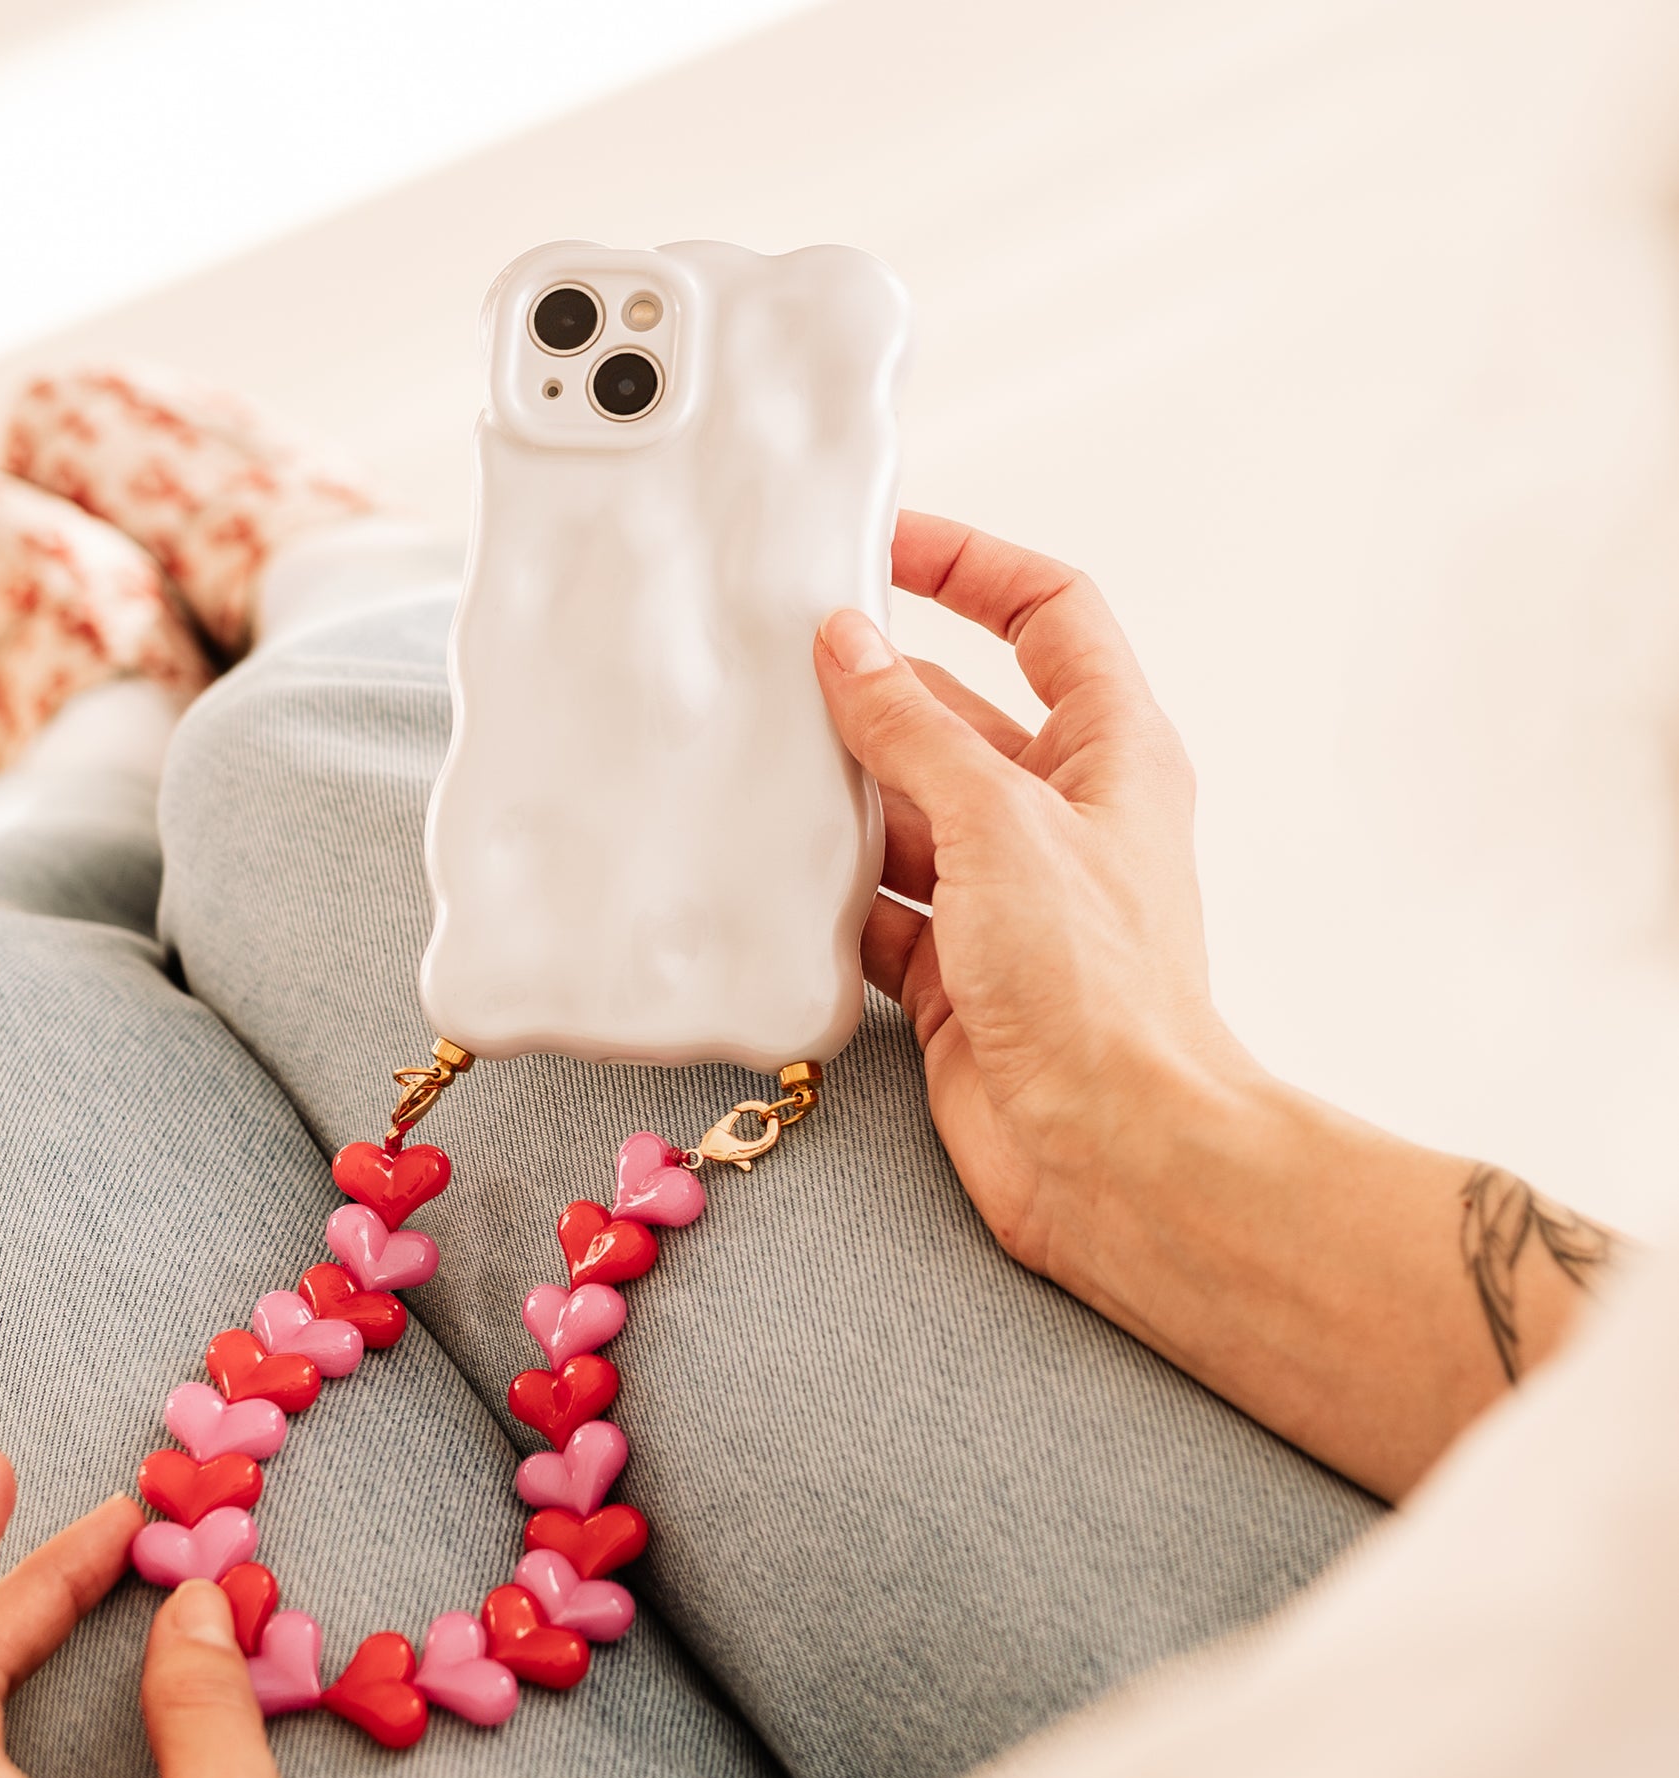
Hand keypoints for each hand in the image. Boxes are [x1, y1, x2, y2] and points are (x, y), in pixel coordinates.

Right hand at [816, 511, 1240, 1326]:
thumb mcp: (1000, 823)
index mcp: (1109, 753)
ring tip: (752, 761)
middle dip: (871, 692)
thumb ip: (915, 731)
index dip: (973, 565)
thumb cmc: (1098, 990)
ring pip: (903, 814)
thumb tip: (850, 643)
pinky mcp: (954, 971)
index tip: (884, 541)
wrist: (1110, 1151)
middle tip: (776, 662)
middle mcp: (1057, 817)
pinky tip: (768, 878)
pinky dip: (826, 894)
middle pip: (953, 717)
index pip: (1050, 615)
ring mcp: (1003, 897)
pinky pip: (874, 906)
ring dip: (838, 796)